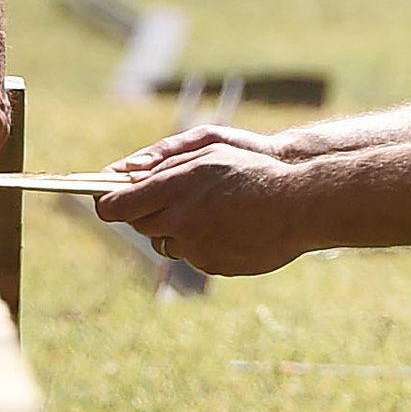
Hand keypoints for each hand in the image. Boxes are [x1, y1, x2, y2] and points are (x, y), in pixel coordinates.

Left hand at [98, 128, 325, 278]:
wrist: (302, 201)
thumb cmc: (255, 166)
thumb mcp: (208, 146)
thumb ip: (161, 158)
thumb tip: (119, 172)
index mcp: (173, 189)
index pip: (116, 206)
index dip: (109, 202)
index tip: (109, 197)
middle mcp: (179, 223)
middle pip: (139, 224)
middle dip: (147, 210)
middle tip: (175, 194)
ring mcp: (196, 248)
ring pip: (166, 241)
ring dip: (176, 227)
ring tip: (212, 208)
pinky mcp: (213, 266)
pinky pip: (193, 256)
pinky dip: (203, 242)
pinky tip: (229, 226)